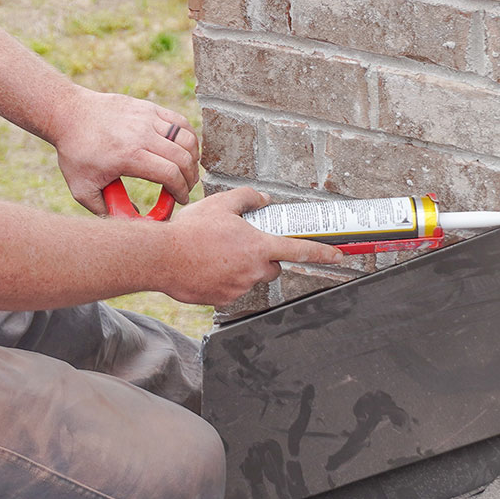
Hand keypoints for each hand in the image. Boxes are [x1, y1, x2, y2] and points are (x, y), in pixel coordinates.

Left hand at [52, 87, 198, 214]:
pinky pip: (181, 122)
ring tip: (188, 170)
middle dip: (190, 178)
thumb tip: (135, 222)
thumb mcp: (83, 190)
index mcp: (128, 156)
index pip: (170, 174)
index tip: (181, 199)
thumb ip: (107, 210)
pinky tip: (184, 150)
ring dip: (193, 158)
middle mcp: (141, 134)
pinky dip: (189, 138)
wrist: (68, 113)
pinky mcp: (149, 108)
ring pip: (187, 139)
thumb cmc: (75, 153)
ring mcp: (147, 118)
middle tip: (186, 188)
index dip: (181, 191)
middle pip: (183, 158)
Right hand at [158, 187, 343, 305]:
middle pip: (273, 267)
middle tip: (242, 245)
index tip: (338, 255)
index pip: (300, 251)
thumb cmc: (190, 231)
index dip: (323, 252)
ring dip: (242, 268)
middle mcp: (253, 271)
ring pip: (251, 278)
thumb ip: (248, 198)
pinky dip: (226, 279)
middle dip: (264, 258)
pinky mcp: (224, 300)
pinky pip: (233, 289)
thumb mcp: (221, 204)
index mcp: (258, 246)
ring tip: (216, 254)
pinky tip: (208, 268)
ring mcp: (239, 288)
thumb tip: (263, 199)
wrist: (161, 258)